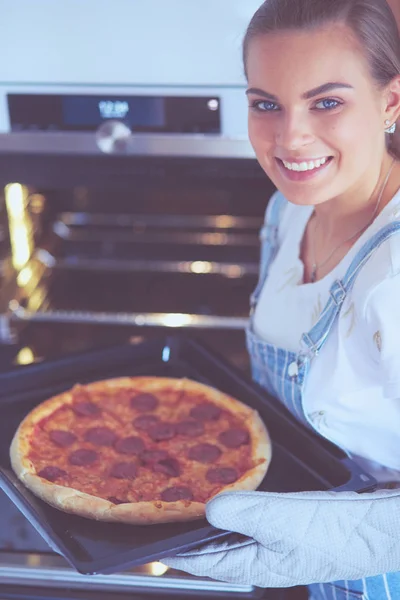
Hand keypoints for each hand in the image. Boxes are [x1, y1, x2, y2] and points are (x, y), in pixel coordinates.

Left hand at [162, 489, 399, 587]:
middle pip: (211, 545)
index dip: (173, 550)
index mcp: (253, 565)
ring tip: (189, 491)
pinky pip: (249, 513)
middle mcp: (258, 555)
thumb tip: (208, 507)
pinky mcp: (284, 522)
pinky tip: (230, 485)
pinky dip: (235, 501)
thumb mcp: (282, 521)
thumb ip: (243, 512)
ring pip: (229, 528)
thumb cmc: (334, 535)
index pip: (201, 562)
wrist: (373, 527)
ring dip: (210, 513)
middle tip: (165, 504)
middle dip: (188, 528)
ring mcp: (271, 539)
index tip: (148, 538)